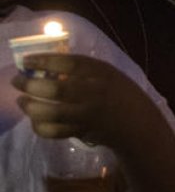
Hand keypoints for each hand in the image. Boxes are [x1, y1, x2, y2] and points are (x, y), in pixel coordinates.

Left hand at [11, 53, 152, 149]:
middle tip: (17, 81)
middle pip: (56, 90)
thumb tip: (45, 66)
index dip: (45, 60)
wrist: (139, 124)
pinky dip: (40, 126)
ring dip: (30, 107)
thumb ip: (83, 71)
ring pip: (51, 113)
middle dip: (30, 85)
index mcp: (103, 74)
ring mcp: (88, 115)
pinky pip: (54, 131)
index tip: (26, 60)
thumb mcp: (109, 75)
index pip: (70, 64)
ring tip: (22, 101)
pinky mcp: (82, 132)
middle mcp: (94, 93)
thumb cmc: (121, 94)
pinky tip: (35, 120)